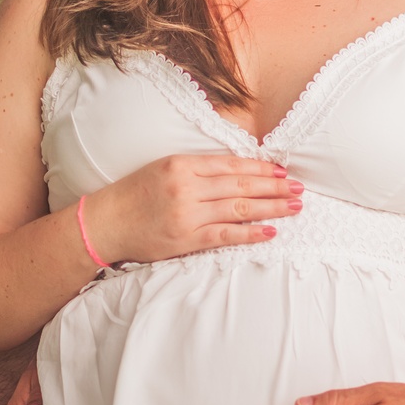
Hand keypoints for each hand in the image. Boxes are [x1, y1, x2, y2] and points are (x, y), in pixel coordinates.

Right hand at [88, 154, 302, 263]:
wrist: (104, 223)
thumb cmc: (134, 195)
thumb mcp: (164, 169)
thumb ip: (198, 169)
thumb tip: (238, 170)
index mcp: (182, 165)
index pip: (232, 165)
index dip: (261, 168)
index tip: (282, 170)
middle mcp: (187, 187)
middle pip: (241, 186)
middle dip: (275, 186)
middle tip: (299, 187)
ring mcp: (187, 214)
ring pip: (239, 209)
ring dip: (271, 207)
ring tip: (294, 206)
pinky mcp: (186, 239)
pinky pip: (225, 235)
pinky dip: (250, 233)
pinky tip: (270, 231)